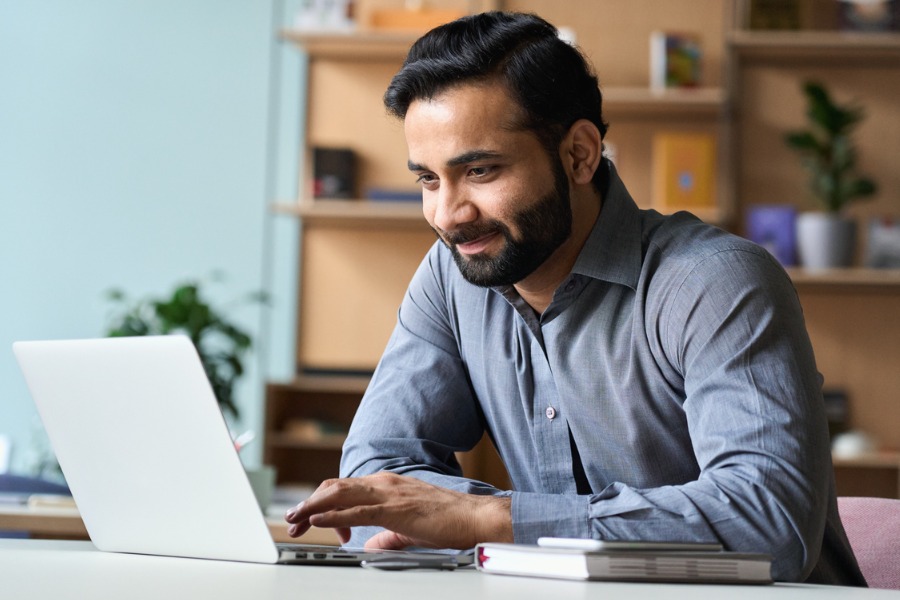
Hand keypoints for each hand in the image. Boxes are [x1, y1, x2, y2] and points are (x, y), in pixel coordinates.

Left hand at [283, 472, 511, 549]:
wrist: (474, 517)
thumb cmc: (448, 520)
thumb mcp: (408, 529)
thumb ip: (387, 535)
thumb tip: (371, 546)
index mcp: (387, 485)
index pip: (344, 489)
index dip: (322, 504)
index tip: (311, 522)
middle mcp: (384, 483)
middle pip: (335, 488)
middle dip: (309, 503)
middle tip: (292, 520)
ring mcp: (389, 493)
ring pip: (340, 494)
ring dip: (314, 507)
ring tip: (296, 518)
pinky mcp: (395, 509)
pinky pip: (357, 510)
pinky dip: (334, 515)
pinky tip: (319, 521)